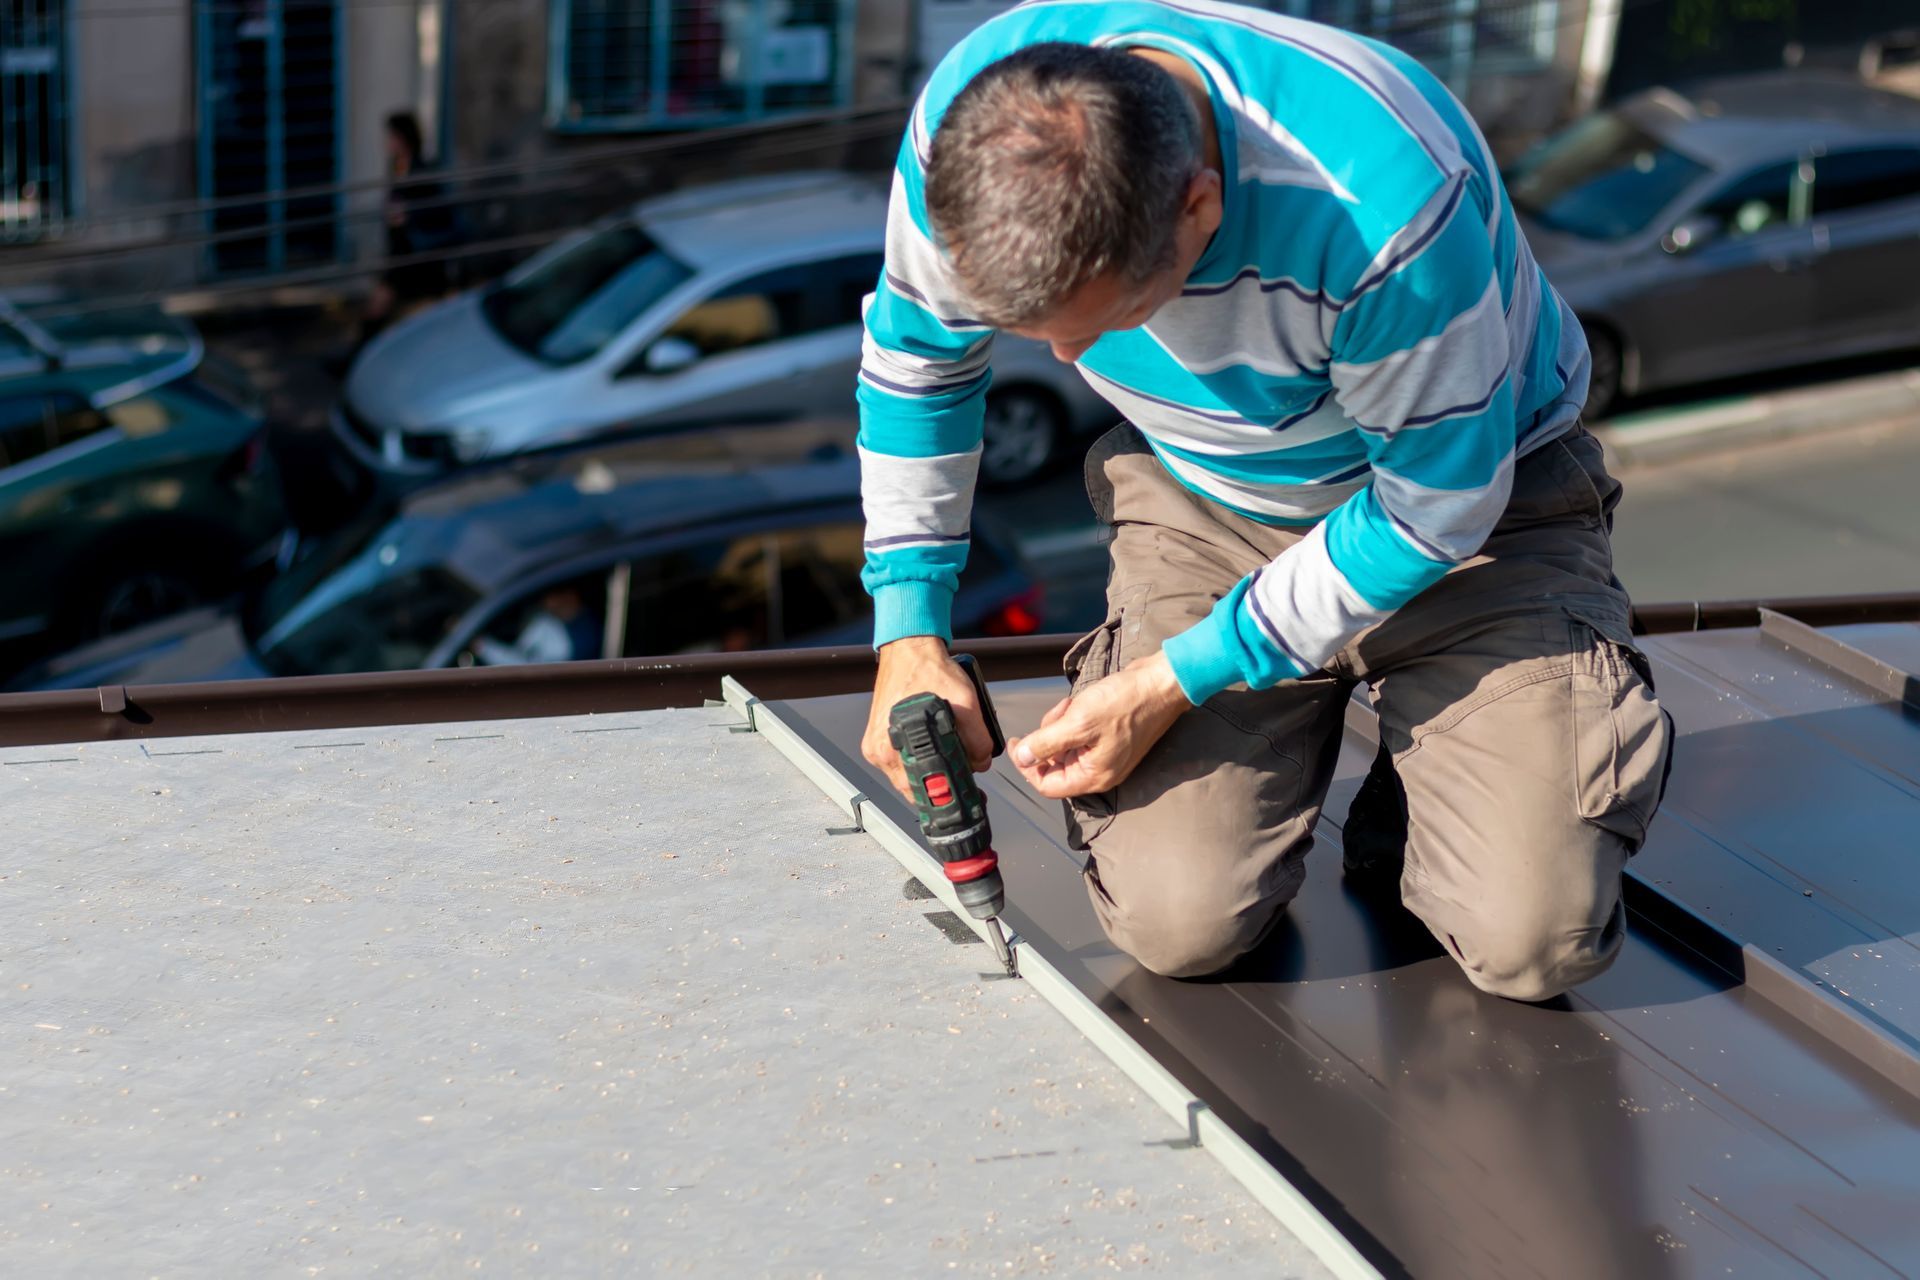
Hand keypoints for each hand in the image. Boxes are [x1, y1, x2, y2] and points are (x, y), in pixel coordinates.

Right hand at [862, 636, 993, 799]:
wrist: (909, 649)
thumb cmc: (929, 670)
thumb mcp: (966, 702)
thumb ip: (978, 739)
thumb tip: (980, 764)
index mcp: (893, 747)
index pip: (919, 792)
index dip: (944, 795)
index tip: (960, 795)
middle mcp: (879, 750)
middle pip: (913, 787)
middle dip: (938, 781)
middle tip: (959, 769)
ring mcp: (875, 745)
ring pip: (906, 775)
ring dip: (927, 769)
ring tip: (944, 748)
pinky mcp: (875, 738)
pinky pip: (899, 760)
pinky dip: (916, 756)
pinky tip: (929, 741)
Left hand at [1008, 651, 1190, 798]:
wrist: (1162, 683)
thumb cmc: (1126, 703)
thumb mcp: (1077, 723)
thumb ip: (1045, 744)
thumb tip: (1022, 757)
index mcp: (1093, 776)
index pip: (1047, 785)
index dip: (1027, 766)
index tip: (1016, 744)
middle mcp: (1100, 770)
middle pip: (1055, 765)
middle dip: (1046, 739)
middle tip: (1055, 716)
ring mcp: (1106, 753)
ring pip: (1066, 747)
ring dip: (1059, 725)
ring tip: (1071, 705)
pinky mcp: (1110, 736)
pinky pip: (1079, 734)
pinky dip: (1073, 719)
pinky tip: (1079, 703)